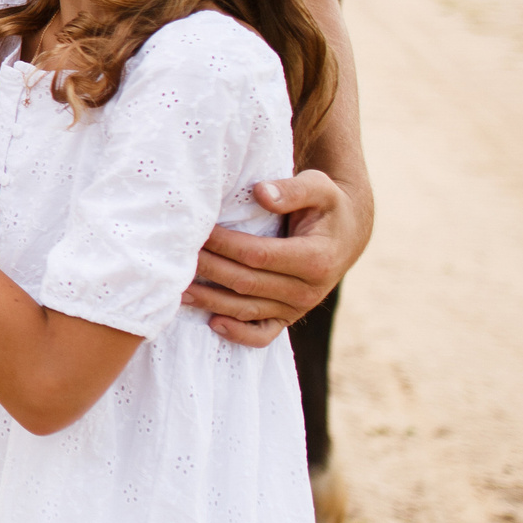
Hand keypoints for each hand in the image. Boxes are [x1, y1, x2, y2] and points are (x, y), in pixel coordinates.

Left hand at [184, 169, 364, 345]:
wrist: (347, 235)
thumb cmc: (327, 206)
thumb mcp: (319, 188)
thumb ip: (292, 190)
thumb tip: (260, 193)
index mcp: (315, 259)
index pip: (257, 254)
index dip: (223, 244)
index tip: (197, 231)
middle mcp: (308, 290)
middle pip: (245, 283)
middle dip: (208, 269)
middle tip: (175, 258)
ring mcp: (298, 307)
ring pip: (247, 310)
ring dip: (210, 301)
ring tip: (176, 291)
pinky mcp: (289, 317)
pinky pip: (263, 334)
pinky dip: (238, 334)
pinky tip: (212, 322)